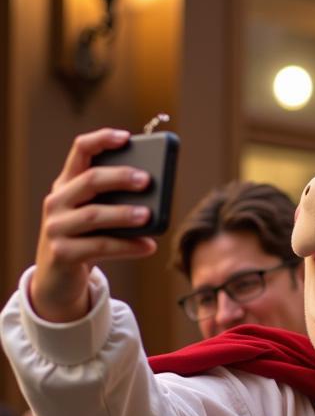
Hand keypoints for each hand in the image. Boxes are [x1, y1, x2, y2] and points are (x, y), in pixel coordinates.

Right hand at [30, 128, 156, 322]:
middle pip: (89, 180)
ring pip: (93, 215)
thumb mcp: (97, 217)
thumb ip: (116, 204)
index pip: (80, 151)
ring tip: (150, 216)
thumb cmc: (86, 240)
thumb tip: (157, 202)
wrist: (58, 278)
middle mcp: (57, 201)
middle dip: (119, 178)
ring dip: (124, 214)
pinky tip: (149, 246)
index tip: (127, 137)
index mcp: (67, 184)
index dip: (102, 140)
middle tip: (147, 180)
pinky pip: (100, 246)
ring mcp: (56, 227)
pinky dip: (127, 246)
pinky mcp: (63, 253)